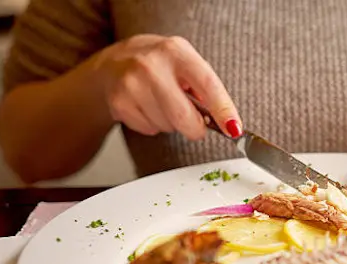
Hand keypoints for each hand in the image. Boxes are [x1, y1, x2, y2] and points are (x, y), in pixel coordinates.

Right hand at [91, 34, 241, 139]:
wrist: (112, 64)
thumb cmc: (158, 65)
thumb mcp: (184, 62)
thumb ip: (205, 87)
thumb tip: (226, 119)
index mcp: (176, 51)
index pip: (207, 83)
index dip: (223, 109)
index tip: (234, 128)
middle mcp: (152, 65)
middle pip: (184, 116)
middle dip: (196, 129)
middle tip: (196, 126)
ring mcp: (132, 84)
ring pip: (168, 126)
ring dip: (172, 124)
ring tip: (162, 104)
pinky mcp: (118, 103)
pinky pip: (150, 130)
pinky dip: (154, 125)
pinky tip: (147, 107)